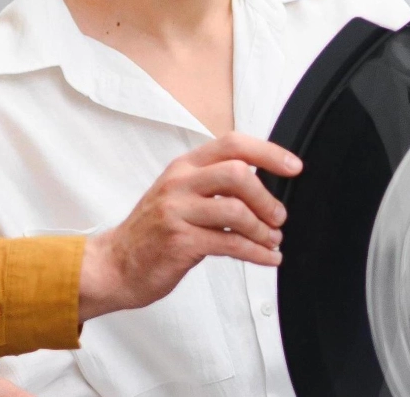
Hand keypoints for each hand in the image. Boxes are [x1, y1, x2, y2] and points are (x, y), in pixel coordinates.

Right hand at [77, 133, 303, 320]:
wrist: (115, 264)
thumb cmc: (153, 232)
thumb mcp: (181, 197)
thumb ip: (214, 186)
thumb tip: (263, 186)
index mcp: (184, 167)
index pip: (232, 144)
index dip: (268, 153)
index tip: (294, 167)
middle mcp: (179, 183)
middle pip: (237, 174)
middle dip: (266, 198)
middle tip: (278, 218)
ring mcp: (177, 212)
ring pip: (235, 210)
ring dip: (263, 229)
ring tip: (272, 241)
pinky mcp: (179, 242)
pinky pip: (229, 244)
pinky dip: (257, 252)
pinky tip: (268, 258)